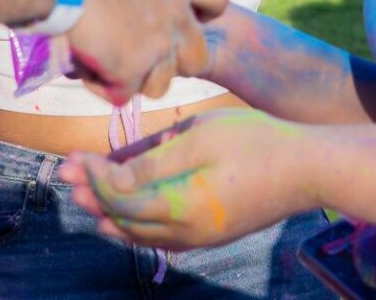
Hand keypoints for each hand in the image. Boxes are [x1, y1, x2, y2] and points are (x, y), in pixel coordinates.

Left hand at [60, 109, 310, 248]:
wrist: (308, 170)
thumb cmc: (257, 142)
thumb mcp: (202, 137)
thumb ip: (154, 161)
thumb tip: (112, 178)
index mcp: (181, 205)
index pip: (120, 197)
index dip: (93, 178)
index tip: (73, 156)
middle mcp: (186, 231)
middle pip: (125, 219)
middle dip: (94, 196)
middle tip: (67, 177)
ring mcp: (201, 237)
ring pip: (142, 234)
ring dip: (111, 216)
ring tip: (87, 202)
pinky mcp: (212, 234)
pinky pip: (163, 239)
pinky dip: (137, 229)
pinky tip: (127, 221)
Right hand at [62, 0, 229, 104]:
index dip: (203, 14)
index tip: (182, 16)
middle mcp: (176, 12)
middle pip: (197, 56)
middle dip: (171, 60)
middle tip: (137, 51)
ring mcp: (157, 44)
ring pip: (160, 83)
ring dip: (133, 77)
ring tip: (103, 59)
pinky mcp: (130, 68)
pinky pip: (121, 94)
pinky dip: (100, 84)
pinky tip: (81, 64)